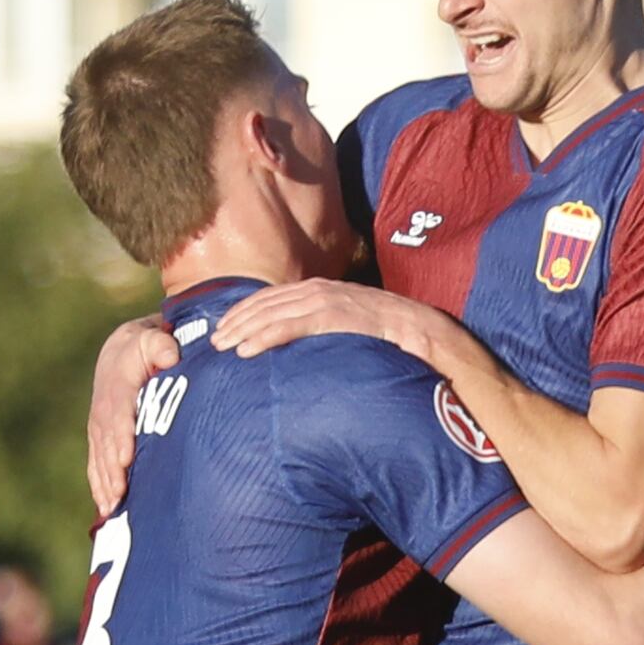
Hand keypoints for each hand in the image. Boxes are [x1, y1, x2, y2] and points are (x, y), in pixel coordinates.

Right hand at [85, 319, 177, 512]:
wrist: (121, 350)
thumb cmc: (146, 347)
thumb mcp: (153, 339)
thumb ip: (160, 345)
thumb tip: (170, 357)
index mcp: (118, 386)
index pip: (119, 413)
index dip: (122, 435)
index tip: (128, 458)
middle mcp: (104, 408)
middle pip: (108, 442)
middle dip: (113, 469)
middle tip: (121, 493)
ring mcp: (99, 425)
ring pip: (100, 457)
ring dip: (105, 483)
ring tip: (112, 508)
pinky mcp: (98, 437)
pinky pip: (95, 463)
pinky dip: (99, 485)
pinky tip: (105, 508)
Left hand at [214, 280, 429, 359]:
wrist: (429, 335)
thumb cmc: (393, 340)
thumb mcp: (352, 330)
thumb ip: (327, 332)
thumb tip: (305, 354)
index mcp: (324, 291)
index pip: (273, 297)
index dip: (245, 312)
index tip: (224, 329)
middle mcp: (323, 290)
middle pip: (267, 303)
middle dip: (237, 321)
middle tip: (214, 343)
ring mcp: (331, 301)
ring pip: (275, 313)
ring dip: (244, 330)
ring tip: (223, 347)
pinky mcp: (339, 317)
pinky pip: (295, 326)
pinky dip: (267, 336)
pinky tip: (247, 350)